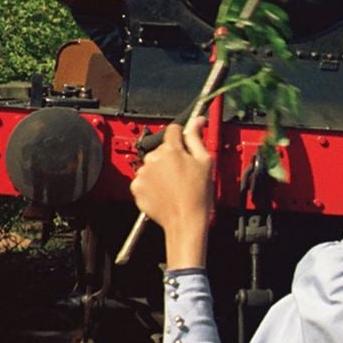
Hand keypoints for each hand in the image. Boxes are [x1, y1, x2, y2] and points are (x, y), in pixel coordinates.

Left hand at [130, 118, 212, 267]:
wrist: (185, 221)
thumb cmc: (197, 195)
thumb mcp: (205, 162)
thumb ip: (197, 137)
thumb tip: (197, 121)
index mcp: (171, 150)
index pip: (173, 130)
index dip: (181, 137)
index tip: (184, 143)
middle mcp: (153, 159)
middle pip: (162, 149)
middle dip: (171, 156)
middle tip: (183, 171)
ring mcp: (143, 174)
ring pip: (152, 164)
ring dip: (160, 170)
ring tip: (174, 184)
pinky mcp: (136, 187)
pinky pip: (143, 179)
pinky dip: (151, 183)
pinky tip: (164, 191)